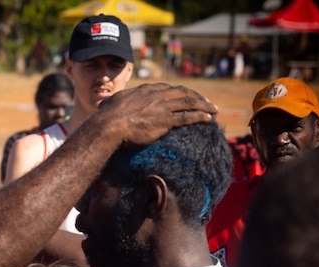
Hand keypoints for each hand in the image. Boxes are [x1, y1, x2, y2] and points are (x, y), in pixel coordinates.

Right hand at [96, 83, 218, 149]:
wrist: (109, 125)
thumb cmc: (107, 117)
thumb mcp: (111, 103)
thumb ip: (114, 102)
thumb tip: (104, 103)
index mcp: (146, 90)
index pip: (169, 89)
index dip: (181, 92)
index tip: (188, 97)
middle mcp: (157, 95)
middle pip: (183, 93)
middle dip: (198, 97)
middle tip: (207, 103)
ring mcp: (162, 107)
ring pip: (189, 103)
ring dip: (204, 106)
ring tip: (214, 110)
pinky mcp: (165, 120)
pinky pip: (187, 117)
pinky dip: (200, 117)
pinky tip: (209, 119)